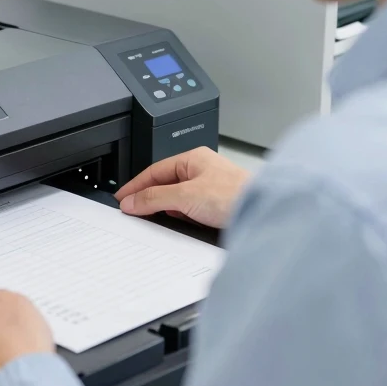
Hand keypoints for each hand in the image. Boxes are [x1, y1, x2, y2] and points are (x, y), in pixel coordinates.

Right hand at [114, 147, 250, 228]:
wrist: (265, 213)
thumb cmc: (237, 195)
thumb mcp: (186, 196)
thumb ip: (155, 198)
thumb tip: (132, 201)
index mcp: (193, 159)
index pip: (155, 171)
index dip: (135, 185)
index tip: (121, 199)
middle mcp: (202, 172)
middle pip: (164, 185)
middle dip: (148, 199)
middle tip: (131, 213)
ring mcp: (209, 191)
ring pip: (176, 200)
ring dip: (165, 211)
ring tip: (151, 220)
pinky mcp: (215, 209)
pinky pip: (188, 213)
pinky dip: (179, 220)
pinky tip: (175, 227)